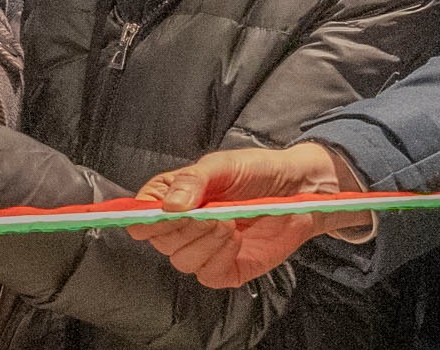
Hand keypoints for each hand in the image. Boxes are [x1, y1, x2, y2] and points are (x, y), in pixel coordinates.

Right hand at [126, 143, 366, 288]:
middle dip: (182, 229)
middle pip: (160, 241)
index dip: (143, 216)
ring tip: (227, 223)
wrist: (299, 190)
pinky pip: (208, 275)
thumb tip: (168, 205)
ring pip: (182, 261)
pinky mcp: (226, 269)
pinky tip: (235, 240)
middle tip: (208, 214)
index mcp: (174, 196)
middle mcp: (184, 226)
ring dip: (205, 242)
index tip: (159, 213)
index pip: (141, 213)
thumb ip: (193, 180)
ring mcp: (204, 250)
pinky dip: (219, 258)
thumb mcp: (224, 164)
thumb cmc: (259, 172)